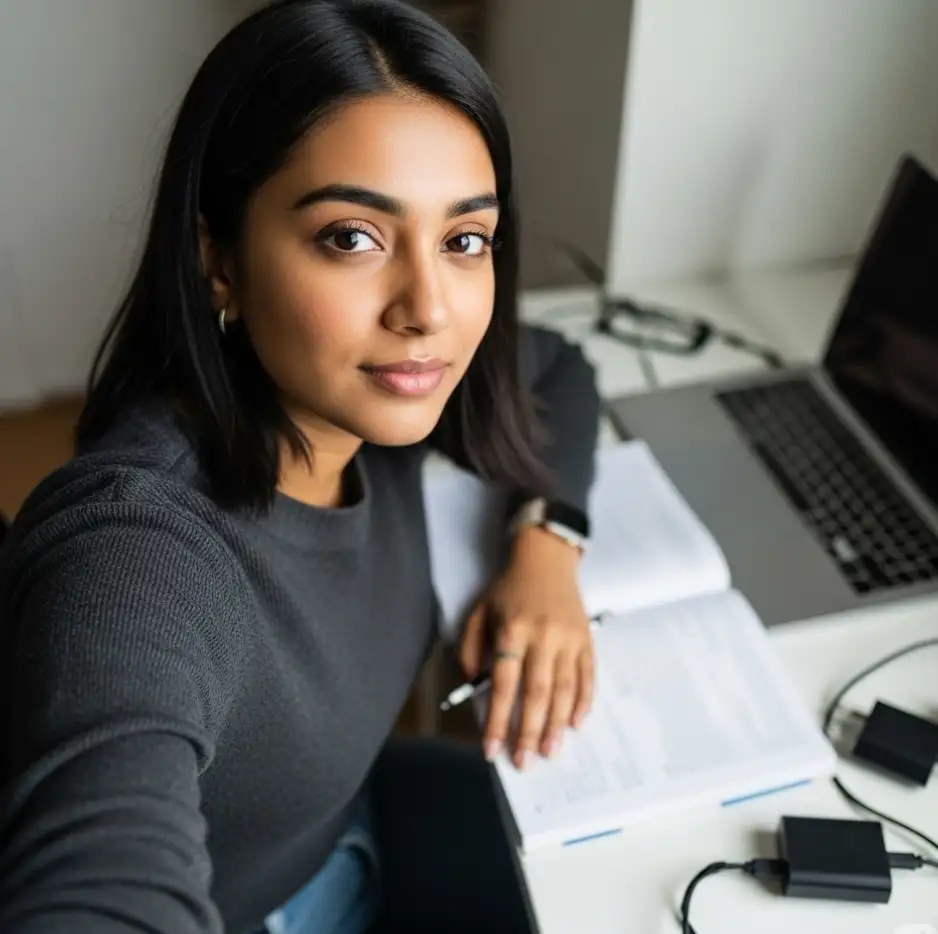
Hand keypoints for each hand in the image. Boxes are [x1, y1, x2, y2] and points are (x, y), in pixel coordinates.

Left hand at [459, 525, 594, 768]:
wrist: (545, 559)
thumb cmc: (508, 589)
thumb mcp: (478, 612)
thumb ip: (471, 649)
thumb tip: (475, 686)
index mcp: (511, 631)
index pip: (503, 685)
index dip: (497, 720)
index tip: (492, 749)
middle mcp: (542, 636)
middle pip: (536, 693)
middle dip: (529, 732)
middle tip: (525, 761)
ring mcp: (568, 638)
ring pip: (564, 690)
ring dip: (557, 725)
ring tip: (550, 751)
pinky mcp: (586, 639)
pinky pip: (588, 676)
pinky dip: (583, 703)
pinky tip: (575, 723)